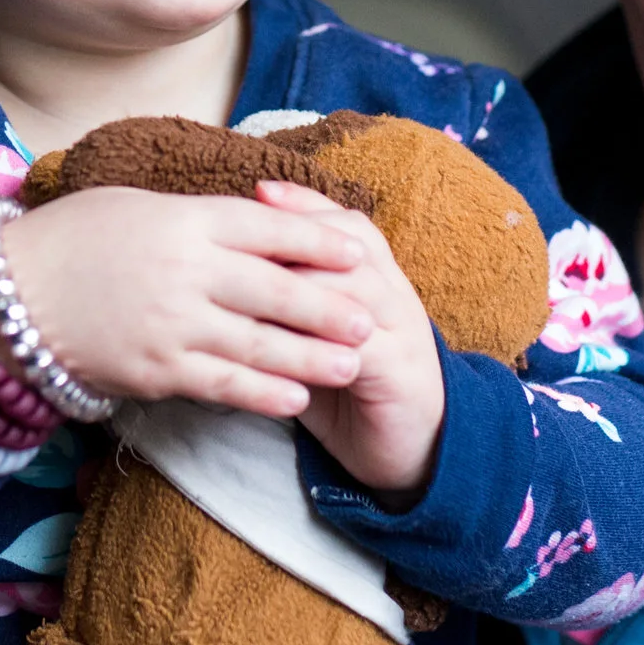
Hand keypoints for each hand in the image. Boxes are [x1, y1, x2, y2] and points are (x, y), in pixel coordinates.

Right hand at [0, 186, 379, 416]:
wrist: (4, 296)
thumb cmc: (71, 239)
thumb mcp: (135, 203)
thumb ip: (196, 216)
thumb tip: (255, 221)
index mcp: (183, 218)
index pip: (267, 226)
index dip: (317, 239)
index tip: (358, 249)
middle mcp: (185, 270)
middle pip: (275, 289)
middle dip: (330, 307)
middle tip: (373, 320)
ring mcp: (171, 324)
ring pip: (258, 344)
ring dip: (311, 358)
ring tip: (354, 365)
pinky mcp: (155, 369)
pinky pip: (221, 384)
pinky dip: (262, 394)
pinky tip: (296, 400)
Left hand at [254, 180, 445, 502]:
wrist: (416, 451)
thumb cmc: (352, 395)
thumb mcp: (317, 344)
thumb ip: (288, 310)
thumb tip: (227, 279)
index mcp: (379, 281)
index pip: (346, 224)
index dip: (306, 205)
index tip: (258, 192)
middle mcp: (395, 297)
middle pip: (350, 245)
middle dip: (298, 235)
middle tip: (244, 233)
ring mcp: (402, 332)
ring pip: (355, 288)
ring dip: (305, 282)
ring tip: (253, 281)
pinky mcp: (400, 373)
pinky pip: (357, 347)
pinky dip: (316, 343)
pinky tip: (277, 344)